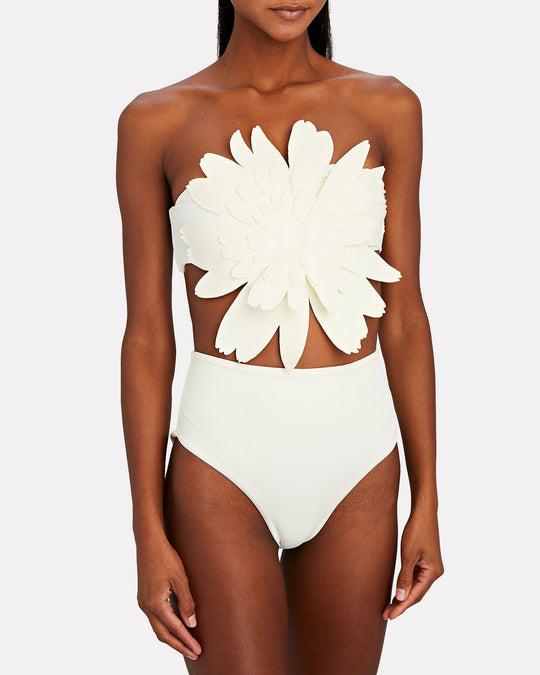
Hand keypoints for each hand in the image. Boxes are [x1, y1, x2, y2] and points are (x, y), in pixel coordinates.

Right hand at [136, 537, 201, 659]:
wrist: (148, 542)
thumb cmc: (165, 557)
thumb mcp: (180, 579)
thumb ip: (187, 602)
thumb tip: (192, 624)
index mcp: (155, 604)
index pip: (174, 629)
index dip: (187, 641)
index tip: (198, 650)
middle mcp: (146, 607)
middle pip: (163, 635)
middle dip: (179, 645)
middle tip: (194, 652)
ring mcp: (143, 602)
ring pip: (158, 627)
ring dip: (172, 637)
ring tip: (186, 643)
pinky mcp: (144, 597)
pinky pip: (155, 618)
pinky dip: (166, 626)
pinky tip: (175, 625)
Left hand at [382, 506, 443, 620]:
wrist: (423, 512)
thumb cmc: (416, 530)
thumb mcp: (408, 554)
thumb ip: (405, 577)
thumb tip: (401, 597)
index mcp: (433, 573)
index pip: (415, 596)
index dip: (402, 607)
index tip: (389, 616)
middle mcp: (434, 572)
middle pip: (417, 594)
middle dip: (401, 604)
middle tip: (385, 614)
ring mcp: (431, 567)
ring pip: (416, 587)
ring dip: (403, 596)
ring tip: (388, 606)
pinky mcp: (426, 562)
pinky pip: (415, 578)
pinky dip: (406, 586)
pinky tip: (397, 591)